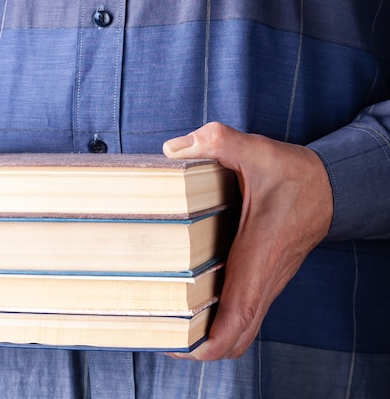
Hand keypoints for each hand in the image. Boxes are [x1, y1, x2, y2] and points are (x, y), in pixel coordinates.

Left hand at [162, 122, 332, 359]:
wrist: (329, 187)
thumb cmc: (294, 175)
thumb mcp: (256, 150)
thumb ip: (217, 142)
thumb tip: (174, 149)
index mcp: (257, 258)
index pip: (237, 321)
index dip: (207, 345)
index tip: (176, 346)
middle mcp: (262, 280)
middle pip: (236, 340)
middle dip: (199, 348)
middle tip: (161, 337)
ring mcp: (265, 283)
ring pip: (240, 330)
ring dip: (209, 337)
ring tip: (169, 327)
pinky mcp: (264, 278)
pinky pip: (243, 314)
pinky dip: (220, 322)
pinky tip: (193, 306)